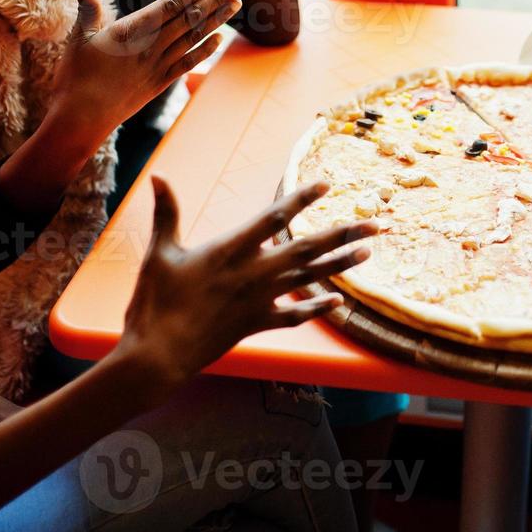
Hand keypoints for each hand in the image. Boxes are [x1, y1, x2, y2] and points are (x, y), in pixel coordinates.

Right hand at [50, 0, 240, 136]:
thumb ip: (87, 9)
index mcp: (132, 31)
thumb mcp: (78, 39)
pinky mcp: (159, 84)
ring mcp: (157, 66)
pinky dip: (205, 50)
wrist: (82, 119)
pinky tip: (219, 39)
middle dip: (215, 0)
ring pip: (193, 38)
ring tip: (236, 5)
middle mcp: (151, 47)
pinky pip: (187, 63)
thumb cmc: (75, 77)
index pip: (169, 6)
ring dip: (216, 21)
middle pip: (189, 18)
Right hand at [114, 177, 376, 399]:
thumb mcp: (160, 253)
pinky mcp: (257, 324)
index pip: (274, 217)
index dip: (301, 198)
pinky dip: (317, 307)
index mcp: (229, 250)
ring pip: (309, 279)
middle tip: (376, 224)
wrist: (157, 356)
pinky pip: (294, 316)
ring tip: (367, 253)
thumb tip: (158, 176)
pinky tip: (339, 301)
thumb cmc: (155, 302)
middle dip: (343, 234)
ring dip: (340, 265)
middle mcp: (253, 273)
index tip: (327, 184)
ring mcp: (258, 301)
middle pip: (307, 248)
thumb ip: (166, 213)